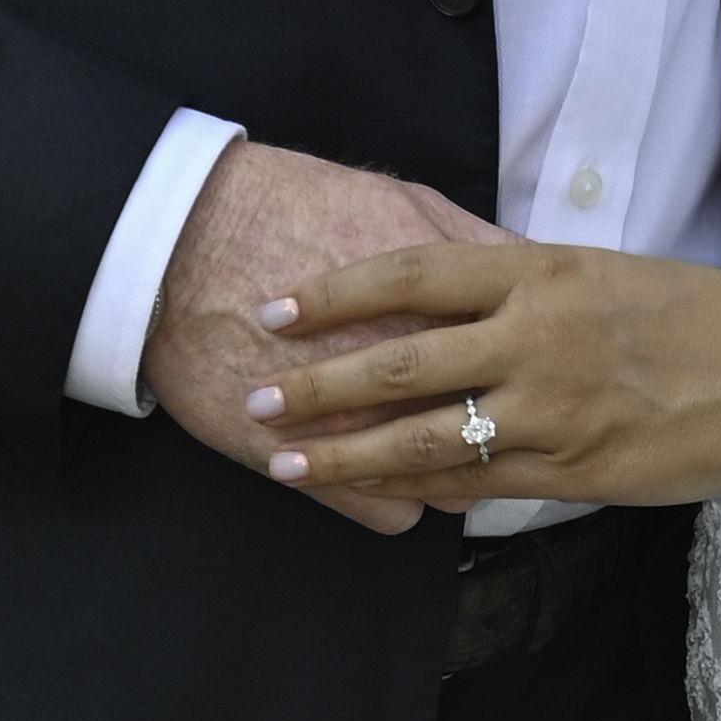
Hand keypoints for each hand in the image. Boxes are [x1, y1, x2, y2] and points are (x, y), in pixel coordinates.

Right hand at [149, 143, 506, 537]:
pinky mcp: (313, 471)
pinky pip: (390, 516)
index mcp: (450, 310)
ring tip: (438, 456)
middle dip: (509, 434)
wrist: (181, 245)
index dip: (538, 380)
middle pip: (497, 432)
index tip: (531, 382)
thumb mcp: (400, 205)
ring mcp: (364, 432)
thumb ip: (471, 245)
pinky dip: (389, 502)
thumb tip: (524, 273)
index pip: (529, 368)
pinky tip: (379, 478)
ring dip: (449, 474)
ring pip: (449, 483)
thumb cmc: (291, 210)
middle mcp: (416, 376)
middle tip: (497, 425)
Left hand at [247, 233, 720, 512]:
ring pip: (427, 437)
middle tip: (253, 397)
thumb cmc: (695, 315)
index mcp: (539, 273)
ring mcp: (553, 410)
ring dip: (349, 455)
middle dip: (315, 385)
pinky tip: (387, 499)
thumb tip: (438, 298)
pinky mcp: (576, 471)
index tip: (276, 306)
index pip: (411, 275)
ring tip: (288, 464)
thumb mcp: (600, 274)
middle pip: (399, 362)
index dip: (335, 292)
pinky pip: (483, 485)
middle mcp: (536, 337)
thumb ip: (520, 287)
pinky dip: (428, 490)